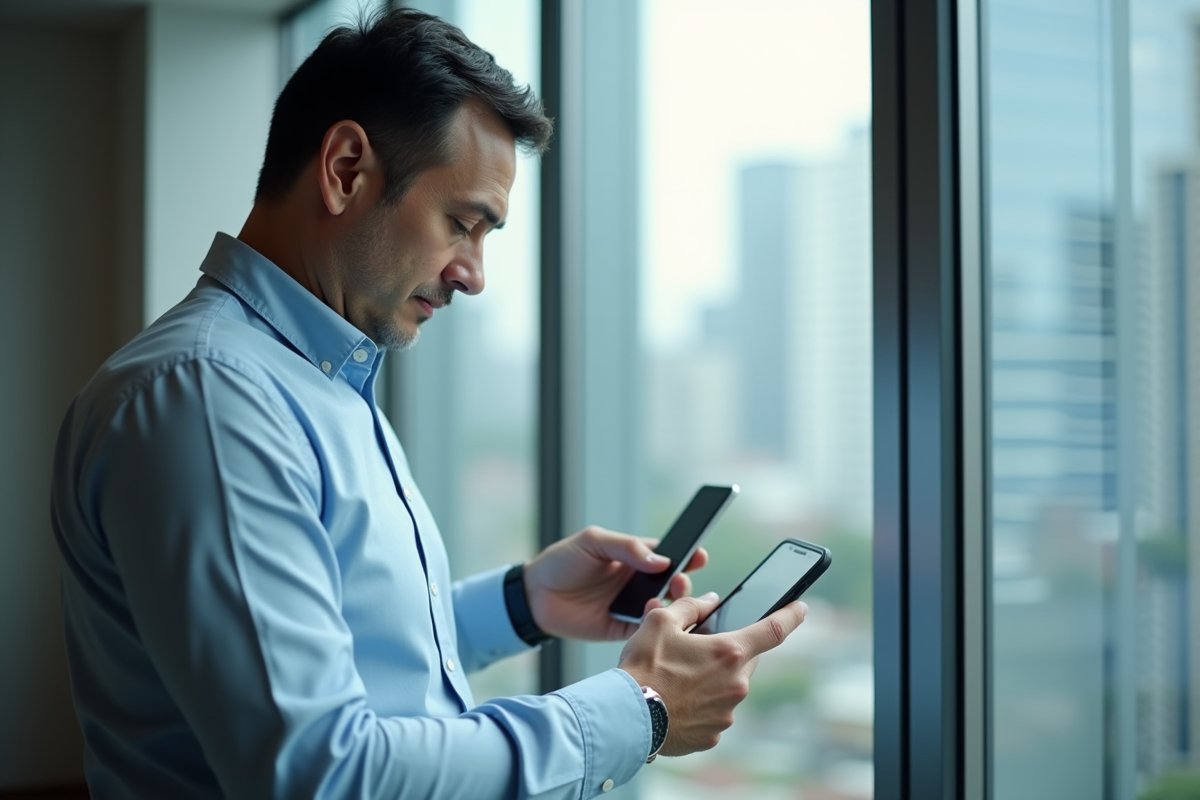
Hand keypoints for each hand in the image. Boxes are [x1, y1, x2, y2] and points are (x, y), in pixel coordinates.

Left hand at [521, 526, 707, 640]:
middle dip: (683, 582)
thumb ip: (627, 547)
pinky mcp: (622, 629)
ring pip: (665, 608)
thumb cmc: (563, 562)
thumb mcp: (593, 541)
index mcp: (634, 557)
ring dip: (673, 606)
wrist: (534, 596)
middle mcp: (638, 582)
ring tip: (666, 600)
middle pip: (673, 583)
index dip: (687, 555)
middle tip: (679, 582)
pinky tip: (652, 619)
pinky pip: (647, 630)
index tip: (700, 556)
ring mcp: (632, 606)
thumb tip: (661, 561)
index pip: (668, 554)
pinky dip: (655, 627)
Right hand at [617, 593, 807, 755]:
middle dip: (727, 653)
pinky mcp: (714, 736)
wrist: (625, 716)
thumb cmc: (643, 667)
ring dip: (711, 681)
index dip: (791, 615)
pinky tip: (676, 702)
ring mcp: (726, 713)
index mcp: (729, 652)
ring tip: (677, 680)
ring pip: (728, 689)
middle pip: (744, 661)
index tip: (801, 607)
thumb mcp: (661, 621)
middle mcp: (736, 684)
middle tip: (697, 651)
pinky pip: (713, 714)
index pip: (774, 629)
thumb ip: (691, 606)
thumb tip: (709, 600)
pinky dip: (700, 706)